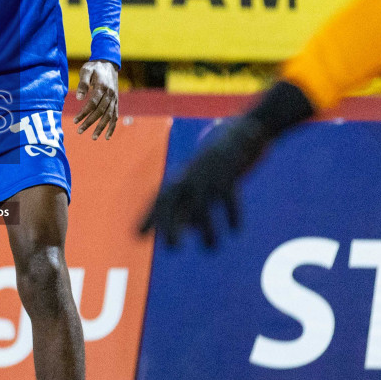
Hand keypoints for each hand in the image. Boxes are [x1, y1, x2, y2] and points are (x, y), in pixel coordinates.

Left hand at [72, 59, 118, 138]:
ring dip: (101, 127)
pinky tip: (107, 136)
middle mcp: (110, 94)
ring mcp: (114, 99)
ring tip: (93, 137)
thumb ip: (82, 83)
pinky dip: (112, 127)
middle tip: (79, 131)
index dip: (84, 113)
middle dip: (90, 122)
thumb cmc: (94, 67)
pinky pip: (115, 116)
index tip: (75, 121)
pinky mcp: (115, 102)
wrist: (108, 63)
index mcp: (102, 86)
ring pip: (109, 116)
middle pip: (100, 111)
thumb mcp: (86, 70)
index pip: (93, 103)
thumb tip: (79, 98)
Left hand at [140, 116, 269, 249]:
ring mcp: (208, 174)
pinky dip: (232, 214)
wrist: (242, 131)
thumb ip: (193, 202)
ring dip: (207, 229)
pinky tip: (235, 230)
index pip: (161, 199)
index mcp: (182, 178)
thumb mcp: (202, 182)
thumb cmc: (217, 163)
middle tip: (172, 248)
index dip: (149, 217)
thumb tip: (188, 227)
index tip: (137, 235)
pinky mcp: (230, 172)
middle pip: (174, 200)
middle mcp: (190, 176)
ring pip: (202, 204)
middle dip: (170, 224)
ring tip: (211, 248)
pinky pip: (229, 196)